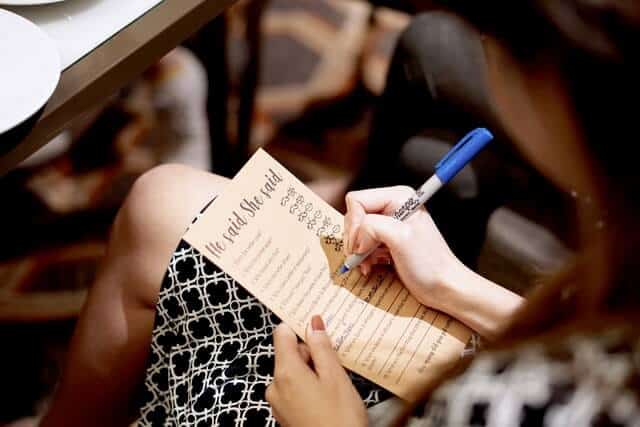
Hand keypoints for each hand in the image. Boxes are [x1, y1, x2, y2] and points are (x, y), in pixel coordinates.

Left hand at [266, 316, 366, 426]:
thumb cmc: (340, 418)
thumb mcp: (335, 376)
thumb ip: (322, 346)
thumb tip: (313, 322)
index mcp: (285, 372)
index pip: (282, 334)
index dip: (301, 329)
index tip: (319, 331)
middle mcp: (275, 386)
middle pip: (289, 355)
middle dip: (311, 355)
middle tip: (334, 368)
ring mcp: (278, 403)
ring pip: (293, 373)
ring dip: (312, 373)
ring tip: (333, 387)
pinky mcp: (284, 416)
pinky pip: (294, 391)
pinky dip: (308, 389)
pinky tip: (326, 400)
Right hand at [343, 186, 461, 311]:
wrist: (444, 287)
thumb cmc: (430, 263)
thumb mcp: (400, 238)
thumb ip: (372, 226)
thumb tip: (356, 237)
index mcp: (398, 197)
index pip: (357, 201)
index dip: (354, 224)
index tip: (362, 246)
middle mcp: (392, 207)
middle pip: (353, 215)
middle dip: (355, 239)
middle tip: (363, 256)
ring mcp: (389, 225)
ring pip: (355, 231)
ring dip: (358, 251)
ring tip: (368, 264)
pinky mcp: (386, 241)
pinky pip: (361, 244)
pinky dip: (362, 257)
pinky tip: (371, 266)